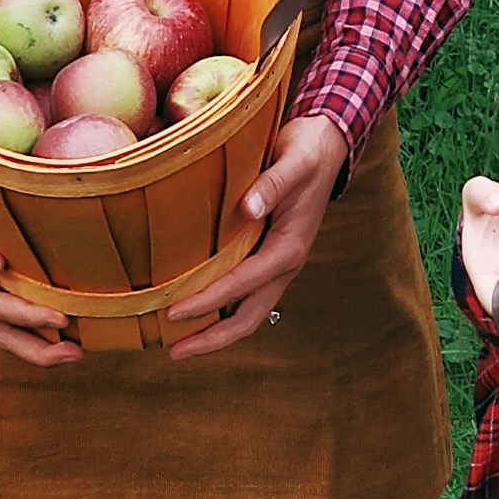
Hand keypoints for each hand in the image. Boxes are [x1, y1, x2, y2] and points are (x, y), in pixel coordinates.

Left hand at [165, 114, 349, 358]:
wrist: (325, 145)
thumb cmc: (307, 152)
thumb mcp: (294, 161)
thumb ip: (273, 184)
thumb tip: (248, 208)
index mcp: (290, 248)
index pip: (243, 284)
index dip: (208, 301)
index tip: (173, 312)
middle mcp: (285, 264)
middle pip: (249, 318)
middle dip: (212, 339)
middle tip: (173, 352)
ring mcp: (278, 265)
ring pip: (248, 313)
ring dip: (216, 332)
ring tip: (179, 344)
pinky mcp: (270, 258)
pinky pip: (246, 296)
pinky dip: (222, 310)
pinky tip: (197, 311)